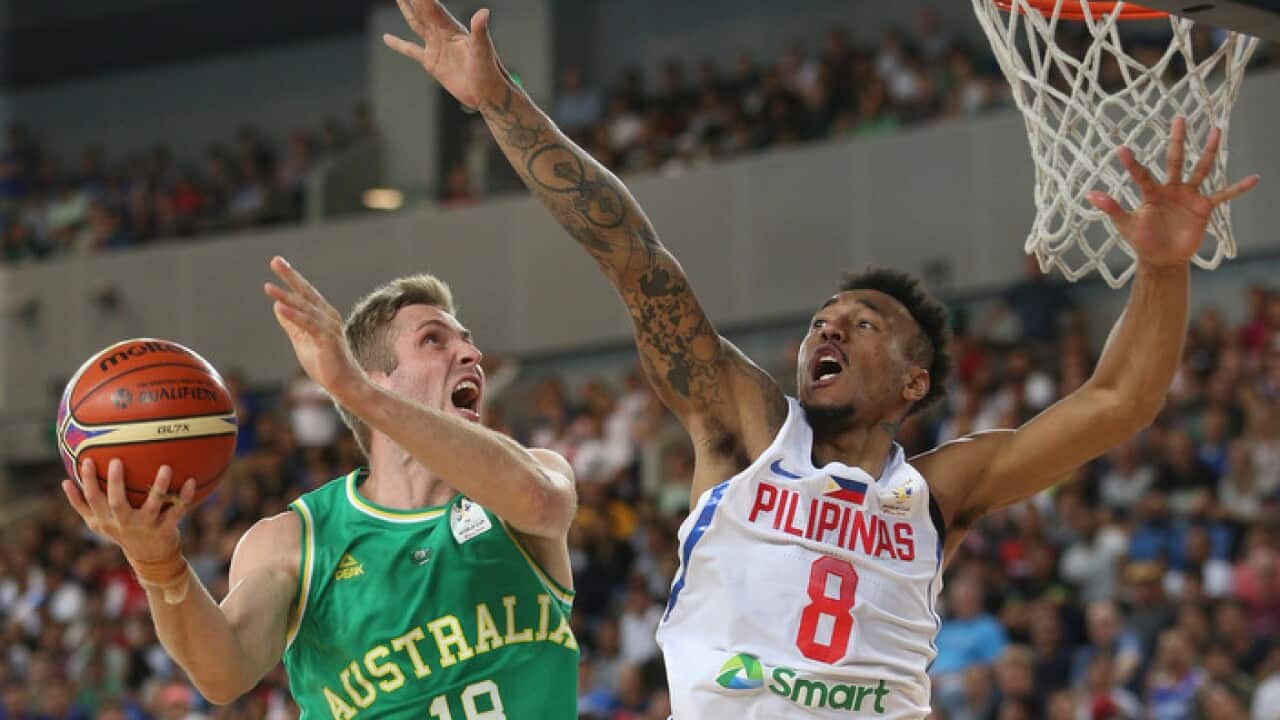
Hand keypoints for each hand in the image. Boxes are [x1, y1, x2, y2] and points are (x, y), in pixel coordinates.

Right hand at [61, 458, 193, 563]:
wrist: (149, 558)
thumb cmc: (121, 531)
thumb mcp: (97, 523)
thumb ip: (81, 504)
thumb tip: (64, 481)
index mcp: (107, 520)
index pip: (92, 499)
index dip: (87, 481)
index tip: (86, 460)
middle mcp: (125, 523)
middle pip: (117, 503)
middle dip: (115, 483)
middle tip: (116, 461)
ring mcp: (146, 527)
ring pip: (153, 506)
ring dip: (159, 486)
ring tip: (166, 467)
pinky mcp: (166, 529)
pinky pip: (178, 511)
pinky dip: (184, 496)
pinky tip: (191, 480)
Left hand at [263, 256, 365, 403]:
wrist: (344, 385)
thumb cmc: (325, 364)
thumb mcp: (302, 340)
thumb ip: (292, 324)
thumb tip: (278, 306)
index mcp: (323, 315)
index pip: (304, 293)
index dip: (291, 278)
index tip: (277, 262)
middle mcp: (328, 316)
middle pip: (306, 293)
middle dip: (290, 276)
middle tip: (275, 261)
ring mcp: (329, 327)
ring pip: (305, 308)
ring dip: (286, 297)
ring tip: (268, 287)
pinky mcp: (328, 339)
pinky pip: (309, 325)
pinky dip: (294, 316)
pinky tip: (280, 308)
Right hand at [382, 0, 507, 110]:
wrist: (487, 94)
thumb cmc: (489, 71)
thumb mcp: (483, 50)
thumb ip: (479, 31)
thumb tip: (484, 12)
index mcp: (452, 28)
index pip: (431, 6)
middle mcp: (442, 33)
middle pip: (422, 10)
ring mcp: (436, 47)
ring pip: (416, 24)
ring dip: (407, 10)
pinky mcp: (431, 62)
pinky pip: (411, 50)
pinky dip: (398, 44)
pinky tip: (386, 38)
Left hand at [1088, 116, 1259, 266]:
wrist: (1162, 258)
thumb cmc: (1141, 240)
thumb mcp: (1126, 225)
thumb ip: (1112, 209)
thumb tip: (1090, 195)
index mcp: (1151, 193)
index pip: (1141, 174)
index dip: (1131, 164)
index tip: (1120, 149)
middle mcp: (1171, 188)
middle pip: (1176, 159)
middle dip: (1178, 139)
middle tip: (1179, 117)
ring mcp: (1189, 196)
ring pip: (1201, 168)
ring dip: (1209, 151)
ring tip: (1217, 130)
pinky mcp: (1204, 207)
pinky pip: (1224, 195)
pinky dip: (1238, 188)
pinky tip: (1254, 178)